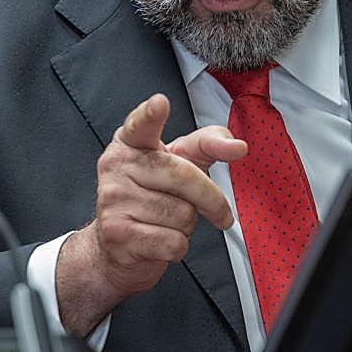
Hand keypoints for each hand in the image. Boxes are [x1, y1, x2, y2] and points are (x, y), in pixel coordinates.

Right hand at [56, 94, 245, 335]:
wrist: (116, 248)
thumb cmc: (155, 196)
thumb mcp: (182, 163)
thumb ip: (209, 146)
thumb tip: (239, 146)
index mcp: (131, 142)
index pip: (142, 124)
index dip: (151, 114)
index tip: (161, 103)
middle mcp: (115, 166)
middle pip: (184, 176)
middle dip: (212, 200)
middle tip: (221, 215)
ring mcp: (112, 200)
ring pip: (181, 214)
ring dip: (188, 225)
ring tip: (168, 222)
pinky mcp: (117, 234)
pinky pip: (173, 241)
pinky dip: (178, 247)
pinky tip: (160, 242)